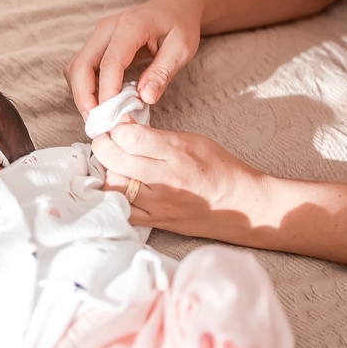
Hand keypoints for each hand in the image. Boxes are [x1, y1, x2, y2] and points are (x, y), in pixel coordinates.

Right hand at [65, 0, 203, 115]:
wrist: (174, 6)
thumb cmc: (180, 25)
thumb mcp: (182, 49)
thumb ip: (162, 73)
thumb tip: (145, 97)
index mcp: (131, 26)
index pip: (110, 62)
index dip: (107, 91)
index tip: (112, 116)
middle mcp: (108, 28)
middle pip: (81, 64)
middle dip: (84, 97)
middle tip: (97, 123)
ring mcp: (99, 35)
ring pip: (76, 67)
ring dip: (81, 94)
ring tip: (98, 117)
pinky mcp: (96, 43)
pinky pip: (81, 67)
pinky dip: (85, 87)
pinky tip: (100, 103)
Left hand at [90, 124, 265, 235]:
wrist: (243, 205)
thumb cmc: (219, 168)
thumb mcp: (192, 139)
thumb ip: (156, 134)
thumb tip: (122, 126)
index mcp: (177, 152)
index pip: (129, 137)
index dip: (115, 128)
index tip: (116, 126)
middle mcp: (166, 178)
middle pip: (114, 159)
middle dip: (102, 146)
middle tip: (106, 142)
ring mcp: (160, 203)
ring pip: (113, 185)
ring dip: (107, 171)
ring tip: (115, 165)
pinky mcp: (157, 221)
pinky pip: (122, 210)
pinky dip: (113, 197)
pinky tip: (118, 186)